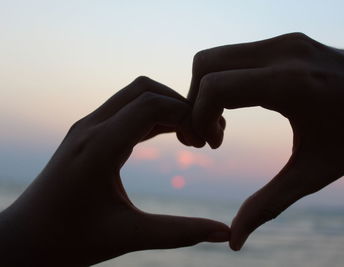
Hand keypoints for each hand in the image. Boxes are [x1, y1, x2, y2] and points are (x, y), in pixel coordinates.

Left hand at [0, 77, 228, 265]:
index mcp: (99, 147)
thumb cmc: (69, 241)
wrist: (25, 239)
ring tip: (194, 136)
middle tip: (205, 135)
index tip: (210, 141)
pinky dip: (155, 117)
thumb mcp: (128, 236)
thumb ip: (180, 233)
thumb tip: (224, 233)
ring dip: (168, 108)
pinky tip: (172, 136)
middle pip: (146, 89)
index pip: (152, 104)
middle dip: (182, 104)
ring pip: (136, 95)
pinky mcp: (89, 134)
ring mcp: (88, 127)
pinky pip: (128, 111)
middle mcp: (91, 128)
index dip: (189, 115)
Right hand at [187, 33, 343, 249]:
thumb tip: (234, 240)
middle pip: (205, 63)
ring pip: (217, 56)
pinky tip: (240, 108)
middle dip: (193, 101)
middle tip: (207, 137)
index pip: (214, 86)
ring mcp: (286, 41)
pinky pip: (237, 55)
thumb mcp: (314, 174)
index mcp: (290, 84)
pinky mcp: (288, 41)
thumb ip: (268, 204)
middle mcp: (283, 52)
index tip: (208, 145)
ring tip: (221, 126)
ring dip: (207, 90)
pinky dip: (225, 80)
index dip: (196, 116)